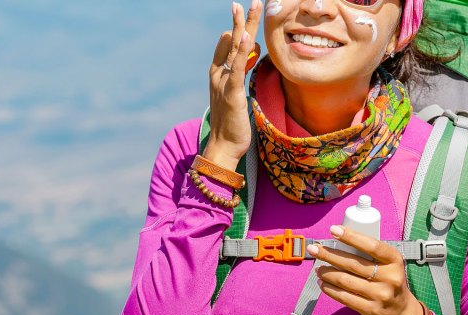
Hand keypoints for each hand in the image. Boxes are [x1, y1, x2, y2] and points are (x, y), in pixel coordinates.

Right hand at [206, 0, 262, 170]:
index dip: (239, 31)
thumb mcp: (236, 95)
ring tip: (248, 8)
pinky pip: (236, 69)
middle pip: (231, 42)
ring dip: (242, 28)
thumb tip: (249, 55)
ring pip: (234, 50)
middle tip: (246, 2)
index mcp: (219, 76)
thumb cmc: (231, 124)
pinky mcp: (231, 94)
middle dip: (240, 21)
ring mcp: (223, 83)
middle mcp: (218, 75)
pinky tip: (245, 36)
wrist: (223, 147)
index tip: (245, 15)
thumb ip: (239, 74)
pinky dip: (241, 52)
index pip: (229, 47)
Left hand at [309, 225, 424, 314]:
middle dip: (329, 254)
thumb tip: (337, 242)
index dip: (351, 236)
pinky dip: (330, 289)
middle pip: (353, 263)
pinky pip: (345, 297)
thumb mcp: (388, 265)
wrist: (401, 312)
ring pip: (346, 281)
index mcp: (394, 260)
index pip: (372, 246)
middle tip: (314, 249)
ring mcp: (381, 295)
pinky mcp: (372, 310)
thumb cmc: (388, 281)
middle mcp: (390, 277)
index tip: (333, 230)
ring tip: (317, 268)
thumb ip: (370, 255)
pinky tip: (322, 283)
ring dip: (327, 273)